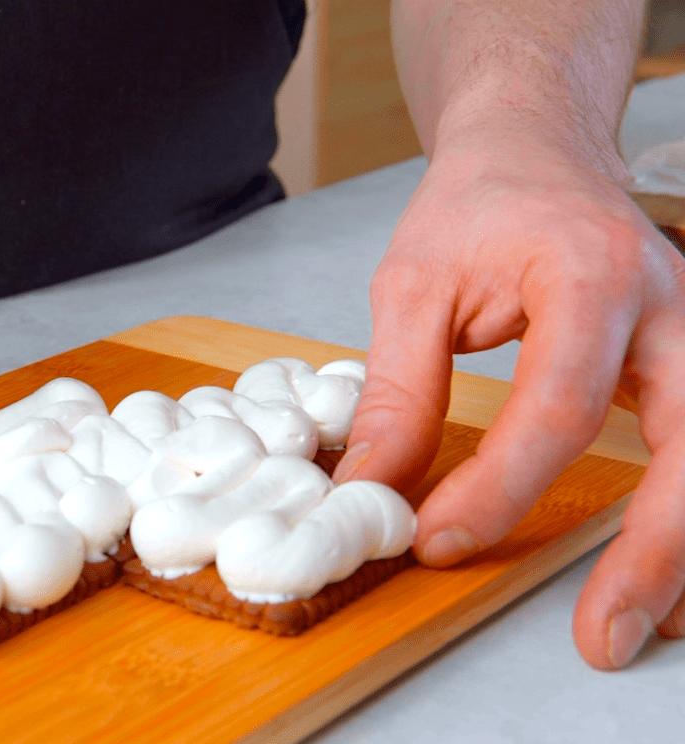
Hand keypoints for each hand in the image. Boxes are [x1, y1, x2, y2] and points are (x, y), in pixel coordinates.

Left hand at [332, 131, 684, 669]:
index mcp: (590, 275)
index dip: (499, 485)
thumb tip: (371, 492)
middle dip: (654, 548)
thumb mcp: (413, 286)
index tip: (437, 538)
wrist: (537, 150)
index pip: (557, 405)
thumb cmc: (477, 205)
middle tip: (602, 634)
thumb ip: (399, 392)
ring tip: (638, 624)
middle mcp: (668, 305)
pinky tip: (663, 571)